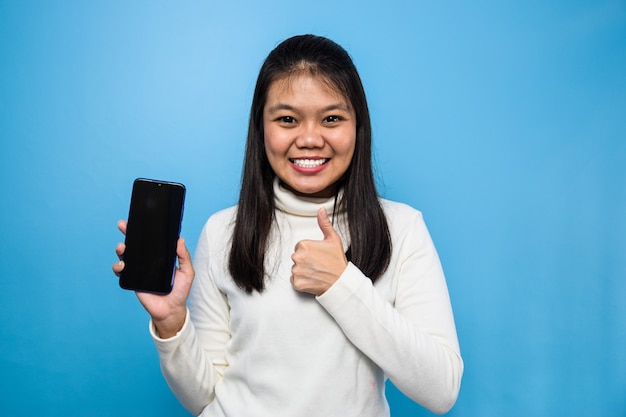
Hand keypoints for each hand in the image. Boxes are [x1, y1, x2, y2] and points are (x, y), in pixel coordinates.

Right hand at [112, 220, 194, 337]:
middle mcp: (148, 262)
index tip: (138, 220)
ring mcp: (139, 271)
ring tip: (122, 248)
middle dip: (128, 233)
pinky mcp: (132, 281)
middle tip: (123, 225)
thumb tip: (180, 239)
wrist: (171, 310)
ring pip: (125, 256)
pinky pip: (121, 272)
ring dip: (121, 249)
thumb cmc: (180, 291)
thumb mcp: (187, 272)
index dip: (144, 231)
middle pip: (135, 245)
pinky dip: (118, 267)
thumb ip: (184, 257)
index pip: (151, 241)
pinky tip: (122, 266)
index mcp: (160, 257)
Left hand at [290, 208, 347, 295]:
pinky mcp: (297, 283)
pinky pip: (295, 280)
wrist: (340, 282)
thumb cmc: (337, 261)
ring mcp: (296, 271)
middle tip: (318, 264)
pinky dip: (302, 281)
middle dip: (306, 260)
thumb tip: (321, 211)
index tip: (318, 255)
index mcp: (304, 245)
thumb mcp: (334, 239)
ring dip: (303, 271)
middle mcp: (297, 257)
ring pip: (296, 269)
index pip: (300, 247)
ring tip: (316, 272)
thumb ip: (324, 223)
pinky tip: (313, 279)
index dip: (310, 251)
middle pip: (297, 257)